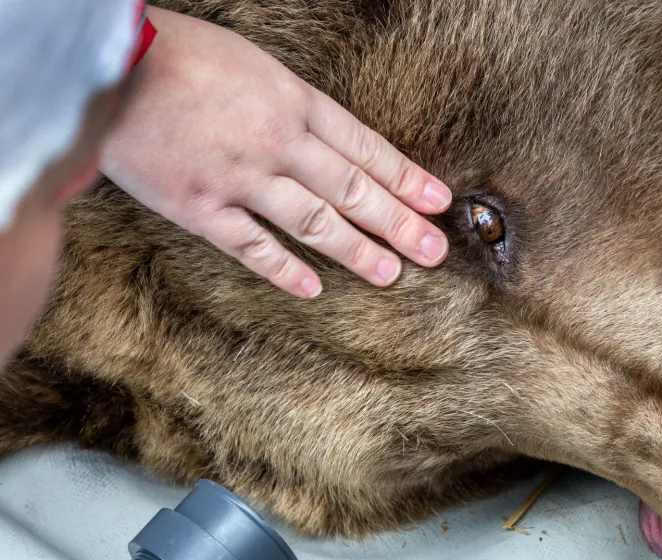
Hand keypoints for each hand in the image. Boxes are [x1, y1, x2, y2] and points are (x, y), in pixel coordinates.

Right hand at [100, 8, 450, 297]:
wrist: (108, 65)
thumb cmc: (181, 55)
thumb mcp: (255, 65)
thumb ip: (294, 105)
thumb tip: (333, 141)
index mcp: (294, 102)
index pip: (366, 148)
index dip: (406, 178)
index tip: (438, 202)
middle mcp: (279, 143)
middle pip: (353, 190)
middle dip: (400, 223)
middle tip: (435, 251)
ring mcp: (241, 179)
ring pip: (315, 223)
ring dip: (358, 250)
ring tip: (393, 273)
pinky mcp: (200, 208)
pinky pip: (252, 247)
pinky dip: (284, 270)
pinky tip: (314, 288)